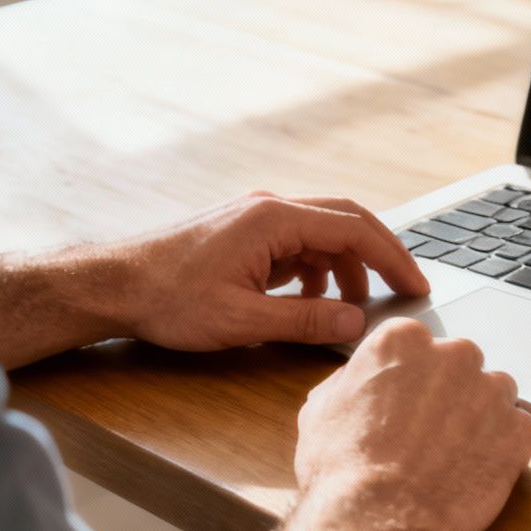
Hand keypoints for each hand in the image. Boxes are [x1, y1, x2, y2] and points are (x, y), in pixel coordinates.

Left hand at [120, 191, 430, 350]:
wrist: (114, 284)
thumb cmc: (168, 298)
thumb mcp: (242, 319)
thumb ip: (305, 319)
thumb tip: (356, 323)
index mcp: (274, 220)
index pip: (355, 229)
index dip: (393, 258)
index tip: (417, 285)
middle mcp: (269, 208)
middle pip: (345, 221)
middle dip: (378, 256)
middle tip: (405, 288)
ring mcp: (255, 218)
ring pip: (321, 233)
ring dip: (344, 267)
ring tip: (351, 307)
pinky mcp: (243, 233)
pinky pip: (296, 243)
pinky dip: (315, 268)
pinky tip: (309, 298)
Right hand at [294, 319, 530, 530]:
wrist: (378, 517)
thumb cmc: (343, 468)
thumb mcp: (322, 410)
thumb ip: (352, 382)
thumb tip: (362, 382)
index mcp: (403, 341)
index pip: (417, 345)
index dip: (410, 379)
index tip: (406, 402)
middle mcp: (453, 355)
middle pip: (460, 365)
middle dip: (450, 393)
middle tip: (429, 433)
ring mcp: (491, 391)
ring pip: (494, 394)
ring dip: (479, 417)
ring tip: (452, 455)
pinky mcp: (517, 430)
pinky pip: (516, 430)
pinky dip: (501, 448)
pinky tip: (472, 471)